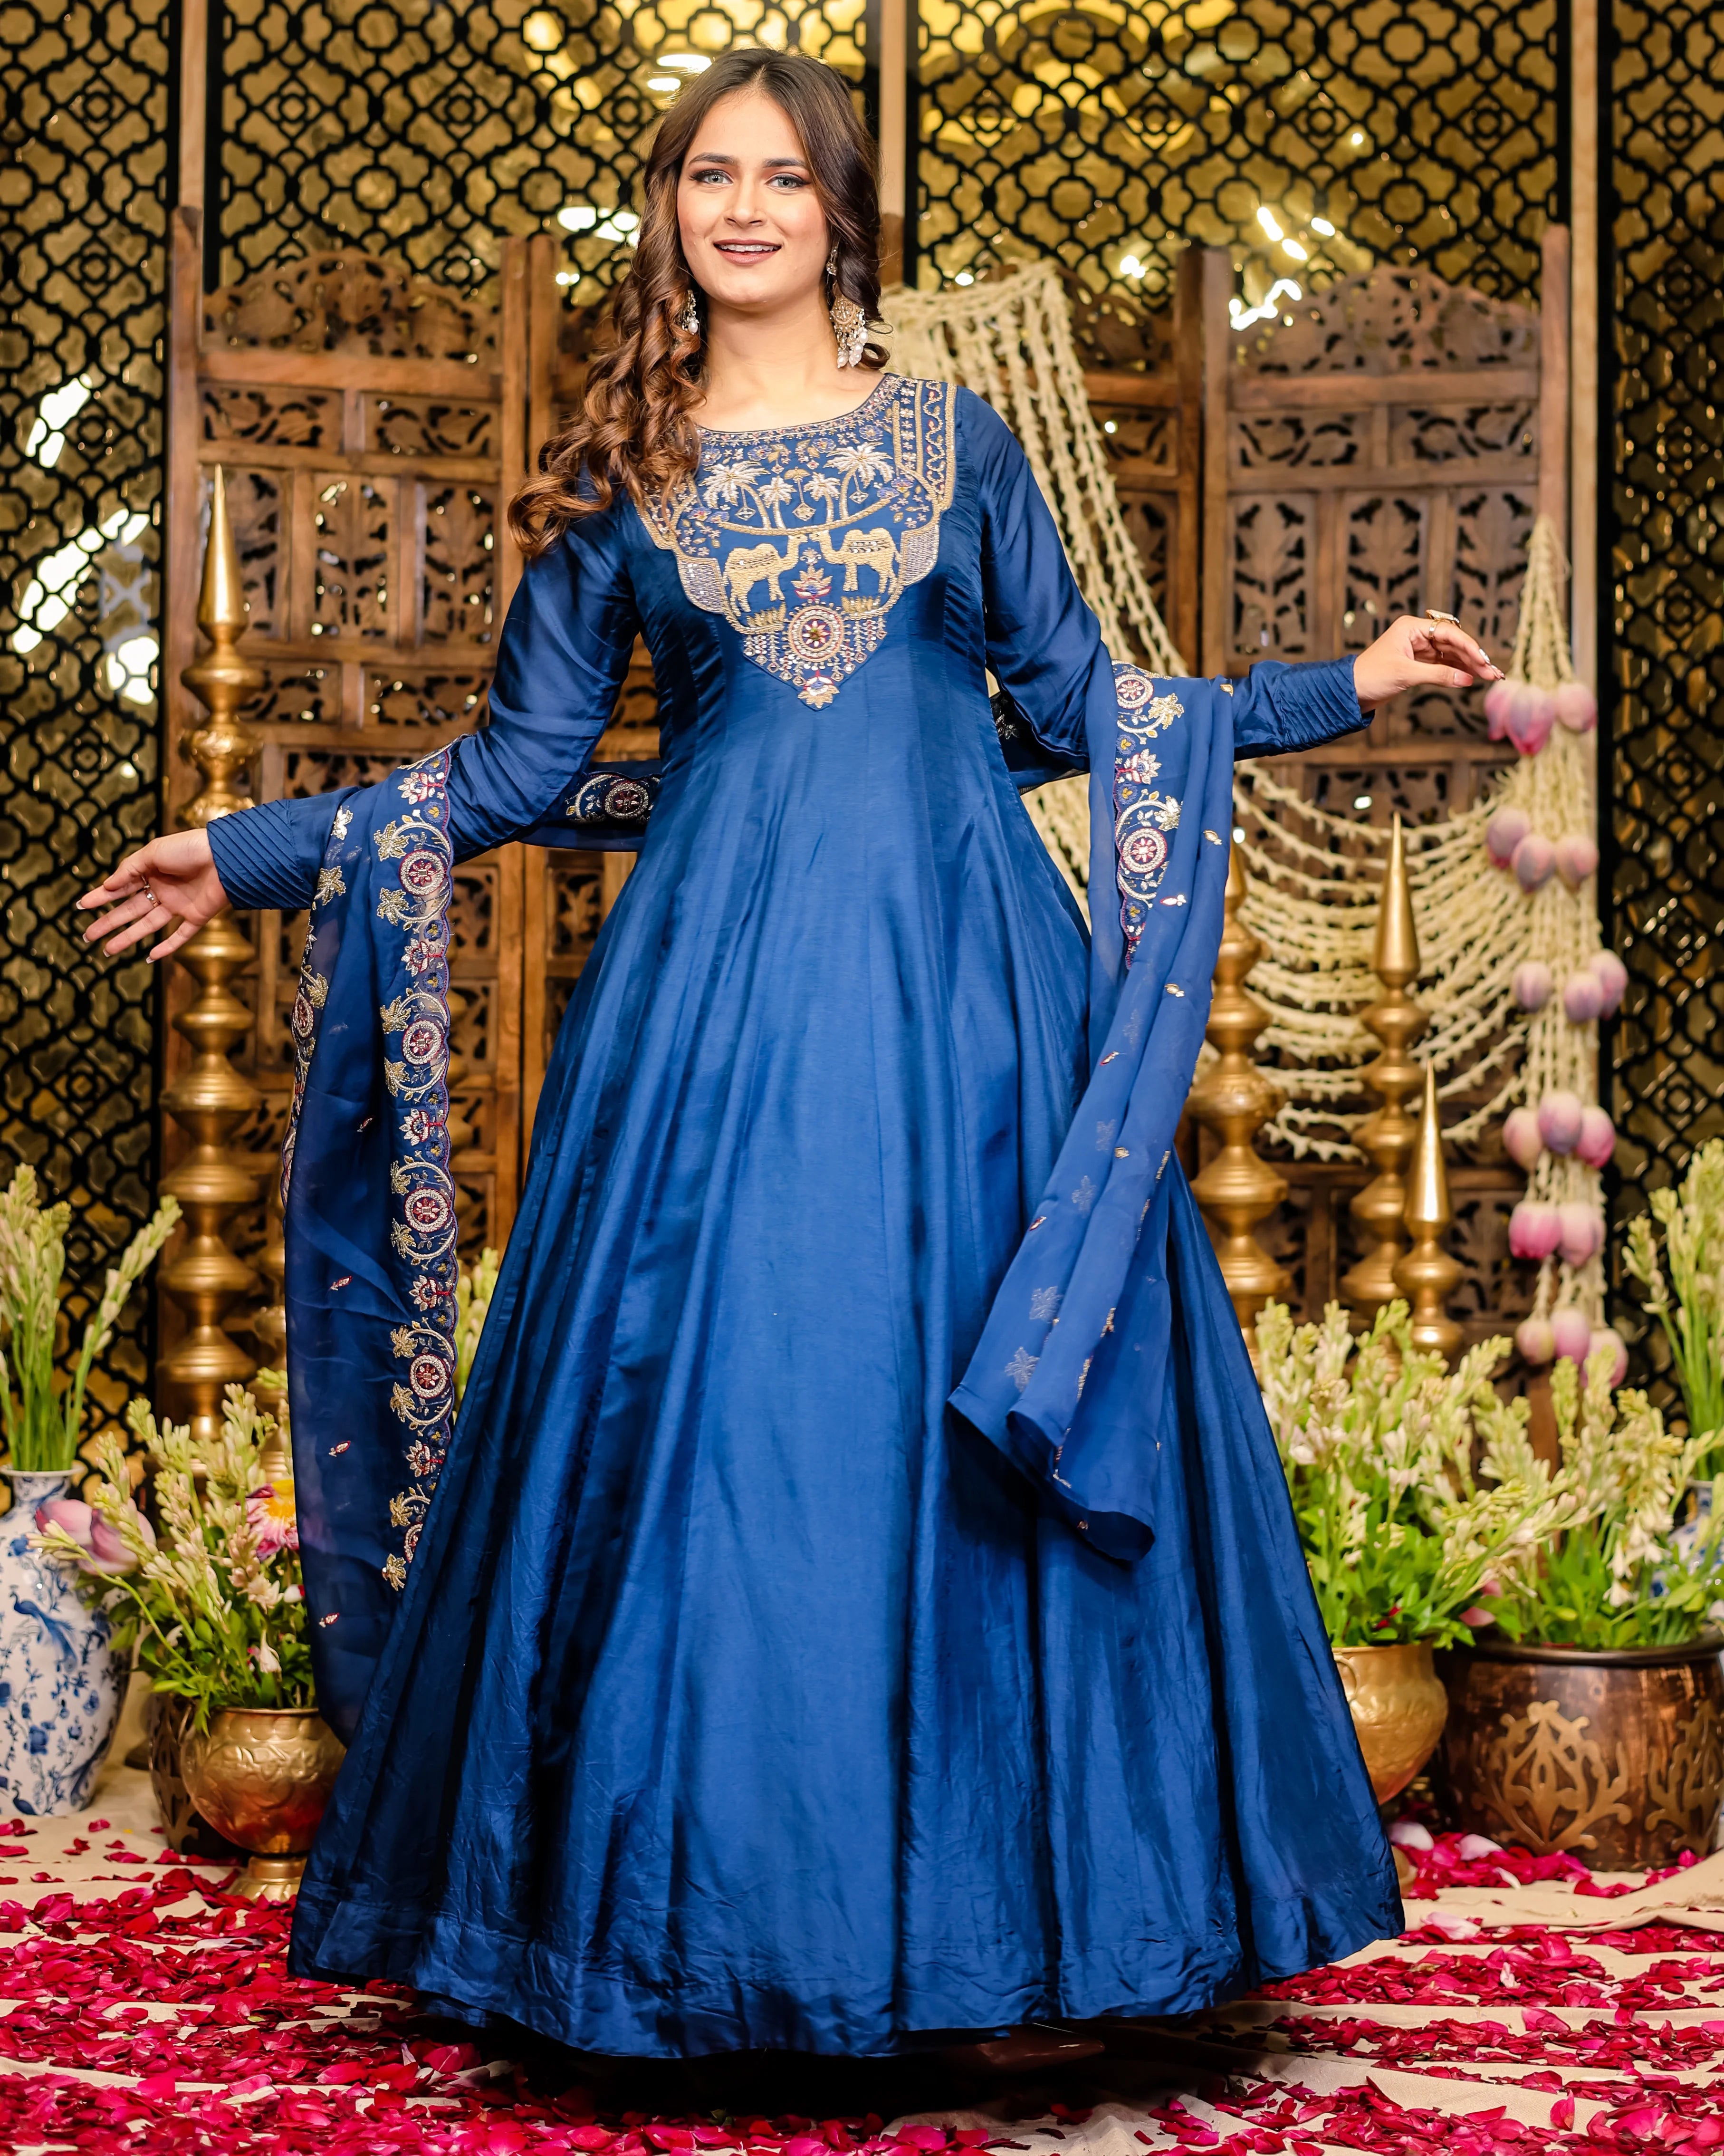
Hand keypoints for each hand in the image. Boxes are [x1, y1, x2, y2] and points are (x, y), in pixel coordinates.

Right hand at [78, 828, 228, 961]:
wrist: (224, 857)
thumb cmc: (189, 848)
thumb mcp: (153, 853)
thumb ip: (130, 870)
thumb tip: (108, 885)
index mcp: (152, 871)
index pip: (121, 888)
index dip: (102, 897)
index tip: (82, 906)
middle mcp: (164, 890)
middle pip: (130, 910)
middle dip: (108, 922)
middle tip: (88, 935)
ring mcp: (180, 904)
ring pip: (148, 926)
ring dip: (128, 938)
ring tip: (107, 950)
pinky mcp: (197, 916)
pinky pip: (181, 936)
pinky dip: (166, 947)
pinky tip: (149, 957)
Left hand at [1353, 615, 1502, 712]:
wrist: (1350, 692)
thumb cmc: (1370, 677)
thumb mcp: (1405, 674)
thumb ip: (1438, 675)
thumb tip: (1467, 678)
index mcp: (1411, 627)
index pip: (1448, 633)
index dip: (1468, 646)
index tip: (1483, 660)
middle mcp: (1417, 635)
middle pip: (1453, 643)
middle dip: (1474, 658)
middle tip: (1494, 672)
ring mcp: (1419, 649)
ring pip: (1451, 656)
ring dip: (1469, 666)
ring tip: (1490, 676)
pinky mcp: (1418, 664)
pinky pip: (1443, 666)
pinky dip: (1457, 672)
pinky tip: (1472, 678)